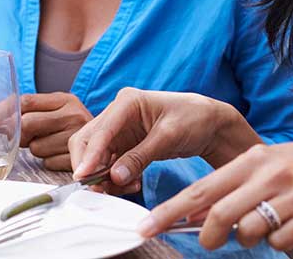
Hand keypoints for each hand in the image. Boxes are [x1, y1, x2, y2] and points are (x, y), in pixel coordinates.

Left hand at [0, 92, 92, 171]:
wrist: (108, 141)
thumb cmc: (70, 129)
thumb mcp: (56, 113)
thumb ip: (31, 114)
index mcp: (64, 99)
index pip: (25, 101)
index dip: (0, 111)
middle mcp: (73, 113)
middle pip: (28, 124)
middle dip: (20, 135)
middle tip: (25, 140)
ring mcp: (77, 135)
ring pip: (36, 147)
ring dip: (37, 150)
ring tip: (53, 145)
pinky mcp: (78, 156)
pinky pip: (48, 162)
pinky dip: (48, 161)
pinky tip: (59, 155)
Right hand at [68, 89, 253, 194]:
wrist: (209, 124)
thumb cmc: (194, 118)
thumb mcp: (170, 136)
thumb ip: (141, 156)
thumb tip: (114, 176)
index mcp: (127, 102)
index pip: (100, 131)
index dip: (90, 155)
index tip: (84, 176)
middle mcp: (117, 114)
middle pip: (87, 143)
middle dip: (91, 168)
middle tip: (102, 190)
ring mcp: (119, 131)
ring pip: (95, 158)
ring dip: (104, 177)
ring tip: (128, 187)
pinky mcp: (124, 146)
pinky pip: (108, 166)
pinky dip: (114, 179)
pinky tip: (132, 183)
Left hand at [138, 140, 292, 251]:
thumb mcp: (262, 167)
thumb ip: (228, 188)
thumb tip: (191, 215)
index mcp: (253, 160)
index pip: (201, 190)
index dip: (169, 211)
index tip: (145, 228)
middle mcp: (271, 175)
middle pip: (220, 216)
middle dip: (208, 236)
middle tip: (211, 241)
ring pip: (250, 232)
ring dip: (249, 237)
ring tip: (265, 223)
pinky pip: (280, 242)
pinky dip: (279, 240)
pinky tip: (290, 226)